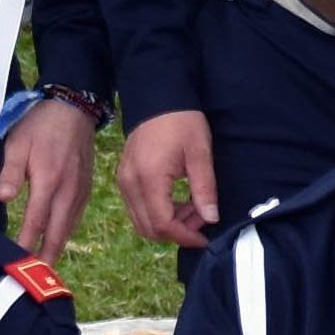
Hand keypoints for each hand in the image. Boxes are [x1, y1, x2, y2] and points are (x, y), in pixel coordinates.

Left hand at [0, 95, 96, 265]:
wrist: (73, 109)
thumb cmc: (40, 125)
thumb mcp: (18, 143)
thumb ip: (11, 172)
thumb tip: (4, 199)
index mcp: (49, 181)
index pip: (35, 222)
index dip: (26, 245)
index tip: (16, 263)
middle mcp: (68, 191)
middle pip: (57, 233)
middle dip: (46, 257)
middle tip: (35, 279)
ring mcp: (80, 190)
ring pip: (68, 227)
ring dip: (56, 247)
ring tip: (45, 267)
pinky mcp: (86, 187)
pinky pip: (76, 216)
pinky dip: (66, 232)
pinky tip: (58, 240)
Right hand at [120, 108, 219, 249]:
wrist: (158, 97)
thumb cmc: (182, 122)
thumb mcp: (200, 153)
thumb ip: (204, 188)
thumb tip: (211, 218)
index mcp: (149, 178)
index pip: (162, 224)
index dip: (184, 236)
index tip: (205, 236)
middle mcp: (130, 184)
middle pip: (148, 228)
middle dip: (176, 232)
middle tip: (202, 218)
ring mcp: (124, 181)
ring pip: (141, 221)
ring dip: (167, 224)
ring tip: (193, 208)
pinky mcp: (124, 178)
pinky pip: (137, 208)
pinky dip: (157, 213)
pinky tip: (178, 201)